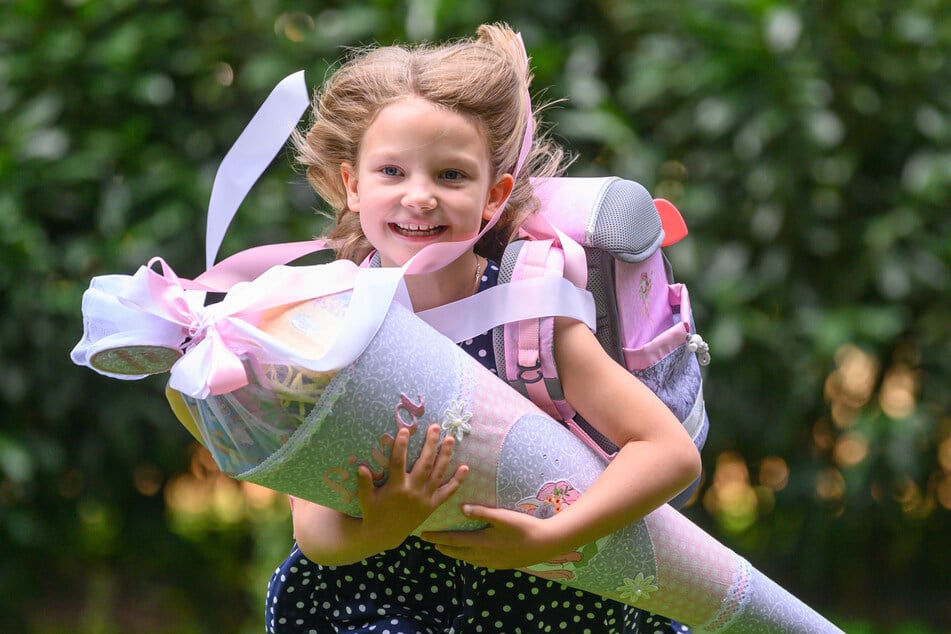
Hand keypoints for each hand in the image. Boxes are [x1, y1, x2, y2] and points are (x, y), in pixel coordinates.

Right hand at [356, 424, 467, 551]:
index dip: (401, 446)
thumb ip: (364, 483)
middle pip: (425, 464)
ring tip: (450, 439)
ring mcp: (425, 499)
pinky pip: (447, 492)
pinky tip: (465, 468)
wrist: (385, 535)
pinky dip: (457, 481)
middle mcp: (413, 492)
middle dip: (431, 444)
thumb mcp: (366, 499)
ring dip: (445, 456)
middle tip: (436, 427)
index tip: (405, 430)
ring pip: (438, 474)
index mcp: (396, 488)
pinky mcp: (432, 506)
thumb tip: (360, 466)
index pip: (398, 462)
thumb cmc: (373, 513)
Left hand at [420, 504, 567, 569]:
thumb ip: (481, 512)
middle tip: (430, 543)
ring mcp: (492, 562)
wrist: (544, 544)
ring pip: (467, 559)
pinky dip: (469, 559)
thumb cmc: (523, 526)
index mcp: (482, 542)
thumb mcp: (502, 516)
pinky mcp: (501, 564)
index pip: (453, 541)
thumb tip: (461, 508)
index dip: (437, 538)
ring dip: (455, 554)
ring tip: (446, 549)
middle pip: (457, 552)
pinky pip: (478, 563)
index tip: (424, 536)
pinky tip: (470, 556)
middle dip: (442, 547)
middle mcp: (483, 555)